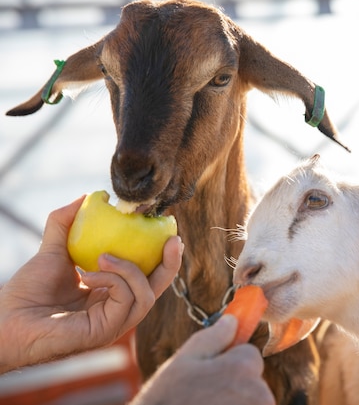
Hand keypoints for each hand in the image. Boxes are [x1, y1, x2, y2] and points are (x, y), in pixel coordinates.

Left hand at [0, 196, 183, 372]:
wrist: (5, 319)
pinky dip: (114, 281)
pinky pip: (127, 300)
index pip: (147, 276)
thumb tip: (88, 196)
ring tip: (104, 256)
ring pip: (146, 295)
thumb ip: (67, 223)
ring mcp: (114, 323)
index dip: (162, 257)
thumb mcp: (52, 250)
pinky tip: (89, 275)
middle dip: (170, 264)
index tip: (168, 231)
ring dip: (130, 269)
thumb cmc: (26, 292)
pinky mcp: (106, 330)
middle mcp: (117, 310)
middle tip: (174, 240)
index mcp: (111, 295)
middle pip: (157, 288)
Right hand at [131, 315, 274, 404]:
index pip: (250, 355)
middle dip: (234, 386)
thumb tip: (232, 321)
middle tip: (204, 397)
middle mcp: (259, 392)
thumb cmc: (167, 399)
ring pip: (253, 401)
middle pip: (254, 381)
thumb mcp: (183, 361)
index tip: (210, 377)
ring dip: (235, 402)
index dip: (229, 364)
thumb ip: (214, 337)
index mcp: (242, 367)